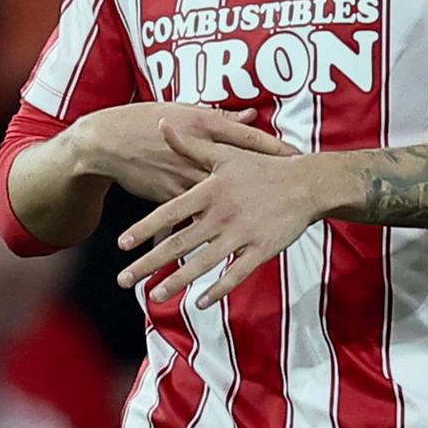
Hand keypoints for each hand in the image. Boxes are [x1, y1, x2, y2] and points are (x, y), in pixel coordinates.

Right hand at [68, 103, 295, 203]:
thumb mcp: (181, 111)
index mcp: (202, 126)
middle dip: (267, 181)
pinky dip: (213, 223)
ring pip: (221, 198)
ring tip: (271, 220)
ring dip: (244, 208)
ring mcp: (184, 177)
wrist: (105, 144)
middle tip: (295, 191)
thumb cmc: (142, 121)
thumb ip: (218, 118)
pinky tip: (230, 235)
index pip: (247, 138)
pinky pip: (196, 213)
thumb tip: (249, 116)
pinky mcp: (169, 197)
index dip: (274, 148)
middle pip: (241, 170)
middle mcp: (198, 152)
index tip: (298, 157)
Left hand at [116, 122, 327, 306]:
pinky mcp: (261, 249)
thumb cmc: (261, 168)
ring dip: (177, 282)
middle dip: (149, 263)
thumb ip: (188, 144)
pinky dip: (218, 289)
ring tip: (154, 295)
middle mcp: (221, 215)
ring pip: (203, 263)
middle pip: (179, 243)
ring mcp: (242, 234)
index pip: (169, 213)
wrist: (306, 183)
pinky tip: (200, 302)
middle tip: (124, 279)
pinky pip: (236, 274)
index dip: (144, 228)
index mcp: (210, 192)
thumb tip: (160, 124)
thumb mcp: (224, 152)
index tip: (122, 244)